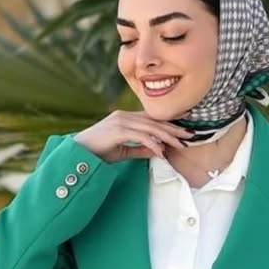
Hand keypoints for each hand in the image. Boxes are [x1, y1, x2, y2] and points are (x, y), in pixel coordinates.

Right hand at [73, 110, 193, 163]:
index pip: (152, 118)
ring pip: (151, 128)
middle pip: (155, 121)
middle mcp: (124, 116)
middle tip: (190, 135)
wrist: (78, 152)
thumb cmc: (98, 152)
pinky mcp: (118, 131)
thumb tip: (158, 151)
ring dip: (168, 137)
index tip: (185, 125)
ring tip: (180, 145)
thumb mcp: (123, 151)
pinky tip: (161, 153)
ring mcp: (121, 122)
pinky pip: (141, 137)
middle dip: (174, 128)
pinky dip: (153, 144)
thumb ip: (140, 149)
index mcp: (126, 118)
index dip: (169, 121)